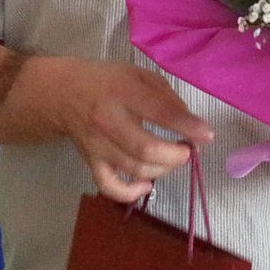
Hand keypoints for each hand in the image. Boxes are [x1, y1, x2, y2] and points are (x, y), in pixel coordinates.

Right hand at [13, 56, 211, 202]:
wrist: (63, 93)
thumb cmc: (108, 81)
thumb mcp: (139, 75)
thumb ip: (166, 97)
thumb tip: (191, 124)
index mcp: (122, 91)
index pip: (159, 112)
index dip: (187, 126)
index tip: (207, 135)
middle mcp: (108, 120)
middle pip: (146, 149)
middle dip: (176, 155)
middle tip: (188, 150)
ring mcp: (98, 145)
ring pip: (135, 170)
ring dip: (163, 170)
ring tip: (172, 160)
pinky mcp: (91, 162)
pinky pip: (110, 187)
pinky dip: (132, 193)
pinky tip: (148, 186)